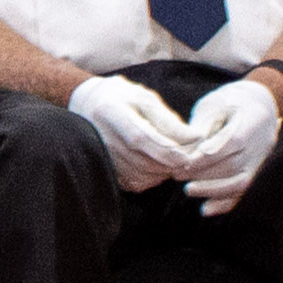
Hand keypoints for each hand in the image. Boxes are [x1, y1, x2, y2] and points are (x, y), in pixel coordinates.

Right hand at [67, 75, 195, 190]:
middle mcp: (103, 138)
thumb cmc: (121, 98)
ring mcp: (102, 157)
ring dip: (163, 172)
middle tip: (187, 157)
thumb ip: (169, 120)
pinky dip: (152, 178)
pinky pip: (136, 183)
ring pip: (142, 176)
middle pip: (144, 162)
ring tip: (172, 159)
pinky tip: (155, 165)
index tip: (187, 156)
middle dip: (171, 164)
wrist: (86, 106)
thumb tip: (196, 138)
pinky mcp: (107, 171)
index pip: (140, 139)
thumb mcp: (145, 98)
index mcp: (112, 113)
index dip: (166, 151)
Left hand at [177, 74, 281, 210]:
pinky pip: (245, 191)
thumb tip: (185, 150)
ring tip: (189, 190)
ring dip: (213, 190)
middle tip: (177, 176)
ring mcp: (262, 159)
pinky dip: (226, 203)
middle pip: (233, 166)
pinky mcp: (258, 170)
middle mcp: (261, 143)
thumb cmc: (231, 101)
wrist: (262, 102)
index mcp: (251, 121)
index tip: (181, 164)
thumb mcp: (214, 104)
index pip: (228, 144)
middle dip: (204, 175)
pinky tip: (206, 209)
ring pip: (241, 182)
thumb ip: (202, 125)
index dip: (204, 158)